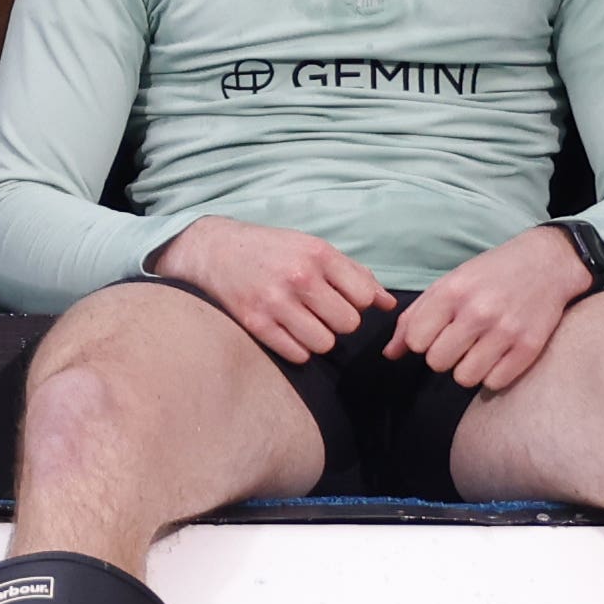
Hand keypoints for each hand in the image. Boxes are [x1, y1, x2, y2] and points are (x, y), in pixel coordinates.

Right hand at [149, 216, 384, 360]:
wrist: (215, 250)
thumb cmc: (271, 250)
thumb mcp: (314, 248)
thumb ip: (354, 274)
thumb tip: (388, 303)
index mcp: (318, 254)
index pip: (363, 298)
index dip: (356, 304)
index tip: (340, 299)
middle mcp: (298, 277)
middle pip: (347, 324)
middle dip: (338, 323)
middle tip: (321, 313)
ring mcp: (275, 302)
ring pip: (324, 344)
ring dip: (318, 339)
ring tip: (304, 324)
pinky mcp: (255, 323)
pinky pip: (297, 354)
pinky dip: (297, 349)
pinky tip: (287, 332)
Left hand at [385, 218, 598, 392]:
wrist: (547, 264)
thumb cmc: (491, 274)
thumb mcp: (448, 284)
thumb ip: (415, 318)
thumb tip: (390, 354)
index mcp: (452, 292)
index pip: (416, 341)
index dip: (422, 342)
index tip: (436, 334)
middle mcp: (478, 312)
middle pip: (437, 362)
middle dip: (444, 356)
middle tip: (459, 342)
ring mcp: (505, 330)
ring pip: (464, 378)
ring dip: (467, 369)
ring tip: (479, 350)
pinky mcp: (529, 347)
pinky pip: (494, 382)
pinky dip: (493, 374)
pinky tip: (499, 355)